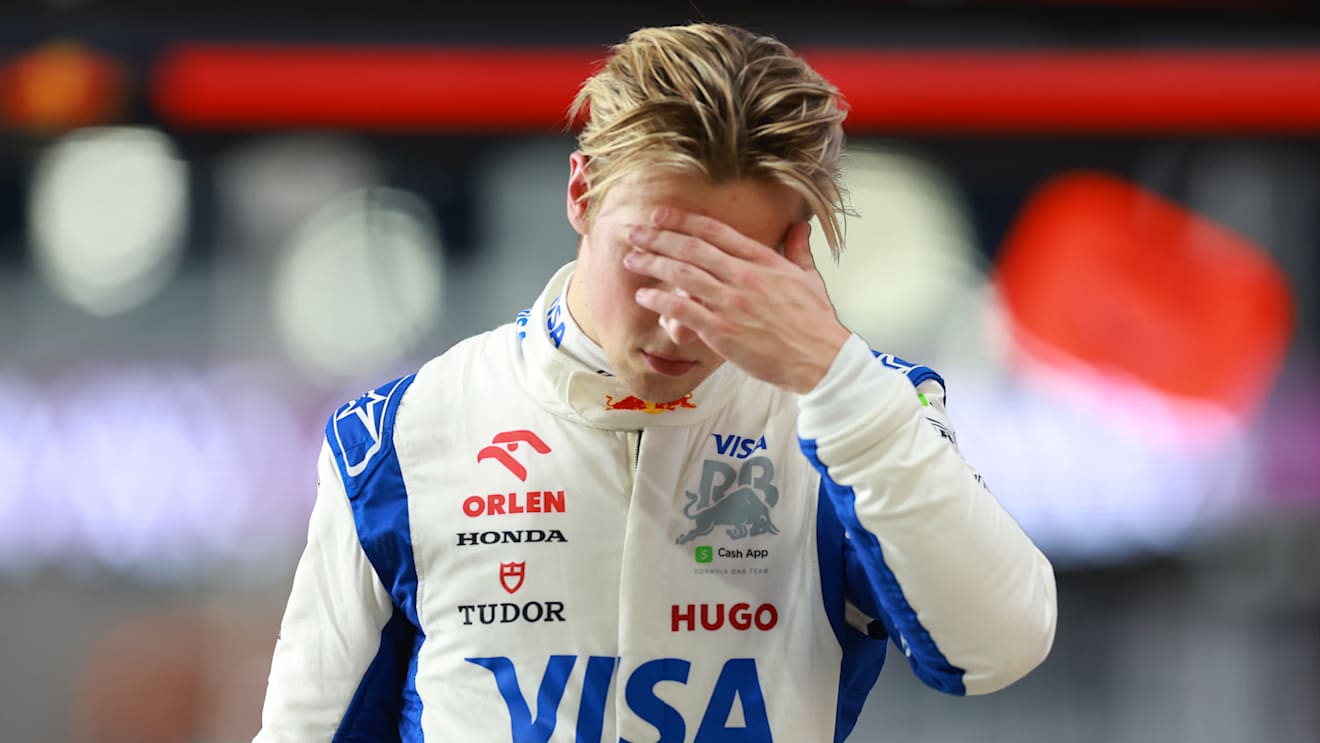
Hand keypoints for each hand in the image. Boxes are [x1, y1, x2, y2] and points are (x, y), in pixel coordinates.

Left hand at [623, 207, 850, 393]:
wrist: (820, 359)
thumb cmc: (815, 323)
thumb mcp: (810, 278)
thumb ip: (798, 250)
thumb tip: (800, 226)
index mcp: (763, 260)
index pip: (715, 231)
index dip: (683, 220)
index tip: (661, 215)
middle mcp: (744, 275)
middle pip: (692, 248)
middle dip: (658, 237)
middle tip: (634, 232)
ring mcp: (732, 302)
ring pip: (683, 275)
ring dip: (652, 264)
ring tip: (631, 259)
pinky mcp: (723, 331)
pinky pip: (683, 310)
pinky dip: (660, 300)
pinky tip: (644, 295)